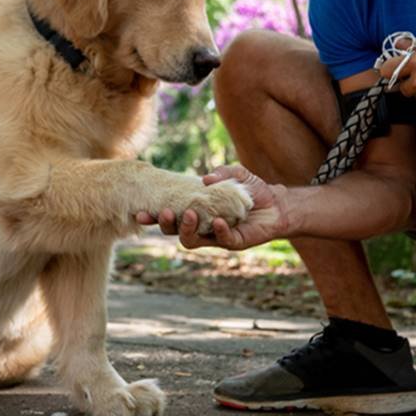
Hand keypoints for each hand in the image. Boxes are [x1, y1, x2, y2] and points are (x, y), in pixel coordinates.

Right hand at [135, 165, 287, 250]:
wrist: (276, 204)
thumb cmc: (251, 190)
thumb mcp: (236, 174)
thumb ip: (221, 173)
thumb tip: (206, 179)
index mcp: (194, 209)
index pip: (169, 214)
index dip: (152, 216)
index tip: (139, 212)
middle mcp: (200, 225)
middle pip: (172, 231)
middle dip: (164, 223)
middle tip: (163, 212)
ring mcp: (214, 236)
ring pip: (190, 240)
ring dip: (185, 229)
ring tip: (189, 214)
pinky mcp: (232, 242)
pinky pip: (220, 240)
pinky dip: (218, 230)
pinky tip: (219, 221)